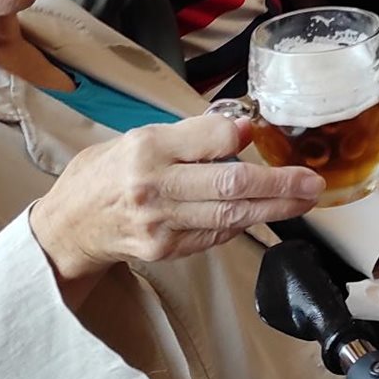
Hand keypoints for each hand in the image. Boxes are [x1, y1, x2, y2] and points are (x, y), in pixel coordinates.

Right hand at [30, 113, 321, 283]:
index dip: (240, 136)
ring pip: (230, 216)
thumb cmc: (107, 174)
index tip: (260, 134)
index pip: (209, 139)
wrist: (67, 226)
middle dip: (279, 184)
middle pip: (229, 184)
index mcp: (147, 147)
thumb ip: (193, 135)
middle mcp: (154, 185)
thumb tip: (244, 128)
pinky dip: (241, 224)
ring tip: (304, 200)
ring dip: (274, 208)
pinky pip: (215, 235)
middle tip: (311, 182)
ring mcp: (160, 222)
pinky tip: (261, 214)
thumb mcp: (141, 137)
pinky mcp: (165, 249)